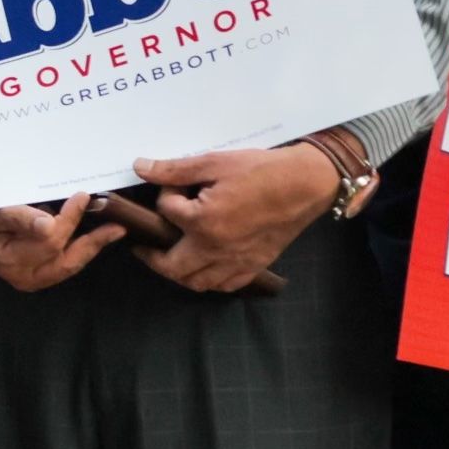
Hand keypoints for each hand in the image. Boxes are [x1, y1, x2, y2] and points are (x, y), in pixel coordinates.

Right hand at [0, 195, 125, 291]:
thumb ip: (19, 217)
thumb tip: (48, 224)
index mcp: (9, 260)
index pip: (48, 242)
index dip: (68, 220)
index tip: (82, 197)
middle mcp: (21, 276)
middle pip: (64, 261)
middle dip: (91, 242)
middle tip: (116, 227)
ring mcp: (31, 279)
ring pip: (69, 265)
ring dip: (91, 248)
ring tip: (113, 232)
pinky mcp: (39, 275)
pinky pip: (66, 264)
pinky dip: (81, 251)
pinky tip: (96, 238)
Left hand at [128, 143, 341, 291]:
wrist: (306, 183)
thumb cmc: (261, 170)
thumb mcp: (215, 162)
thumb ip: (176, 169)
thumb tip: (142, 167)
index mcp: (202, 222)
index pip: (166, 213)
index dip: (166, 195)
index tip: (173, 185)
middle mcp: (215, 249)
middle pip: (171, 267)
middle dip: (152, 257)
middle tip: (145, 247)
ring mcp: (236, 261)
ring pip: (197, 283)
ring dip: (179, 273)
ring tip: (171, 258)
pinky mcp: (254, 265)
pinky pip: (225, 285)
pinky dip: (210, 280)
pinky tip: (206, 266)